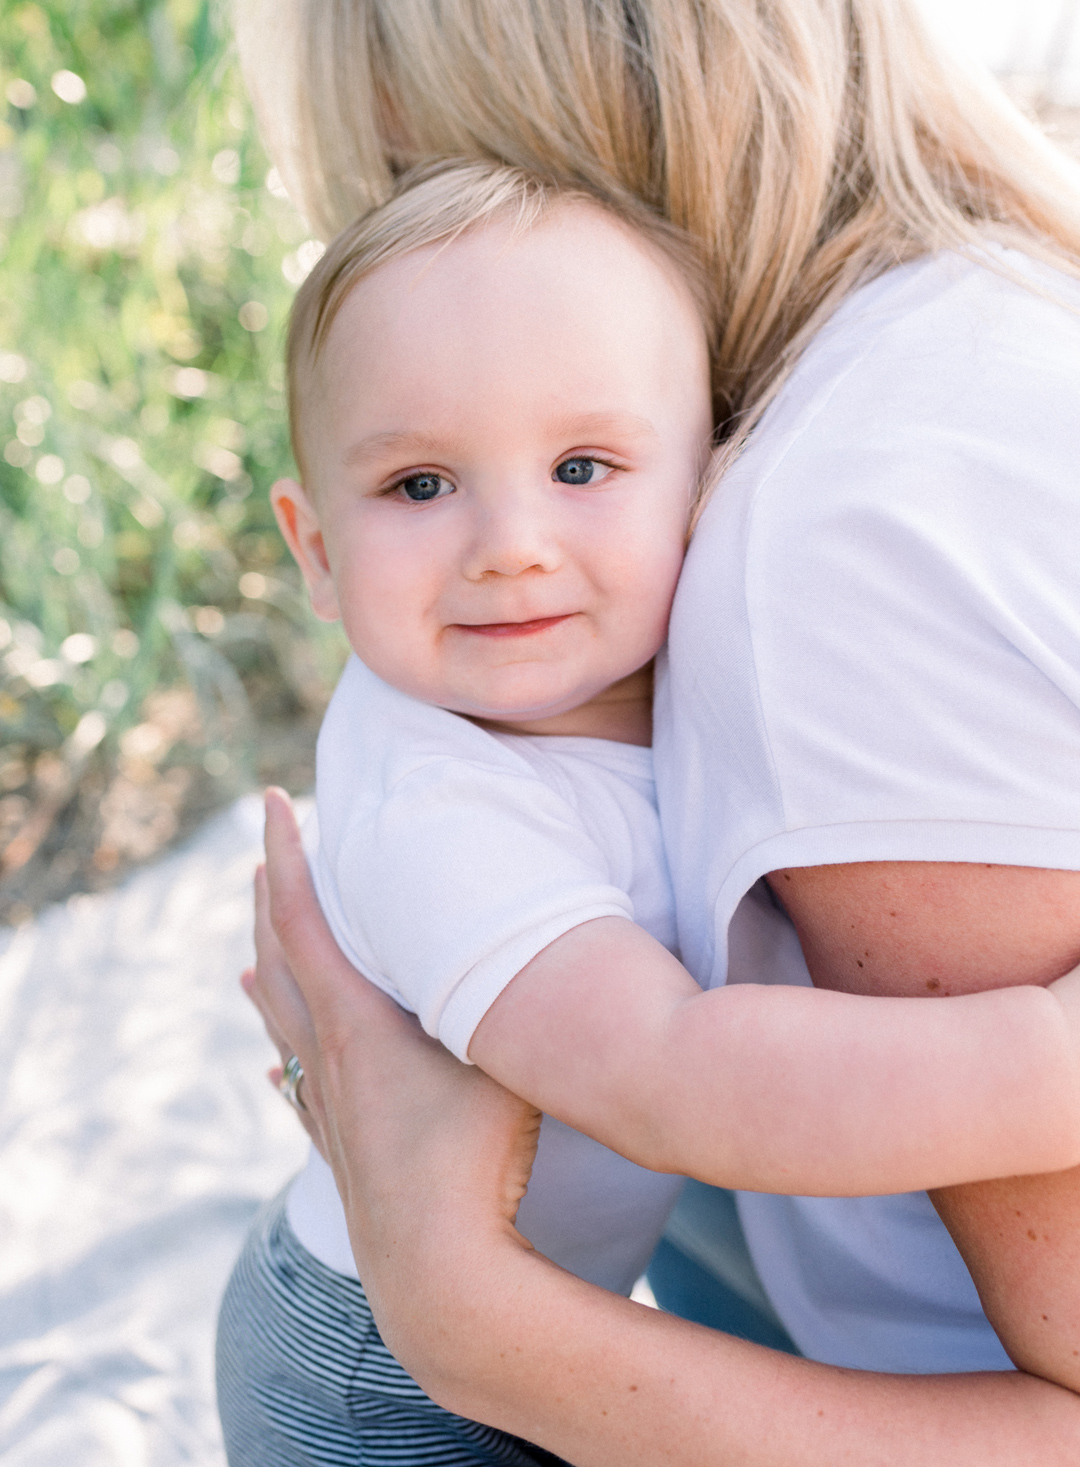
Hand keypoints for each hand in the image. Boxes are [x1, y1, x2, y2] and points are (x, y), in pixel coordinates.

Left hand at [246, 788, 542, 1327]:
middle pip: (278, 961)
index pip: (303, 916)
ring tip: (244, 958)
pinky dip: (278, 1059)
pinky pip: (292, 1089)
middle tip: (263, 859)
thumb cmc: (477, 1161)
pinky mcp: (339, 1152)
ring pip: (279, 1026)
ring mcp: (326, 1109)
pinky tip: (269, 1070)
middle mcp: (326, 1058)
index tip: (271, 800)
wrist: (439, 1275)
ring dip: (262, 978)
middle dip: (268, 902)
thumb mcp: (508, 1058)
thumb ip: (521, 1000)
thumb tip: (556, 944)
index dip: (285, 853)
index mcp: (355, 1021)